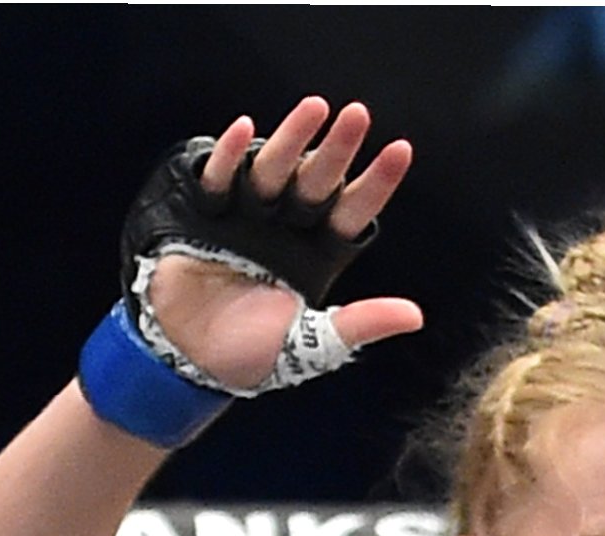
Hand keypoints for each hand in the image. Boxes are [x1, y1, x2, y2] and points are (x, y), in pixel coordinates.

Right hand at [150, 98, 423, 390]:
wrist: (190, 357)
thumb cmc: (254, 353)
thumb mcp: (312, 344)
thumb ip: (359, 323)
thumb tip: (415, 317)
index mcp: (317, 253)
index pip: (353, 212)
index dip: (375, 183)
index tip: (400, 150)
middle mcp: (287, 226)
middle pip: (317, 181)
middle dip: (337, 149)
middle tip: (358, 115)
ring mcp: (248, 213)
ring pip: (274, 169)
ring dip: (292, 139)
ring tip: (314, 108)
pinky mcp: (209, 210)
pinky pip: (220, 176)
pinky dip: (229, 155)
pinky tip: (244, 129)